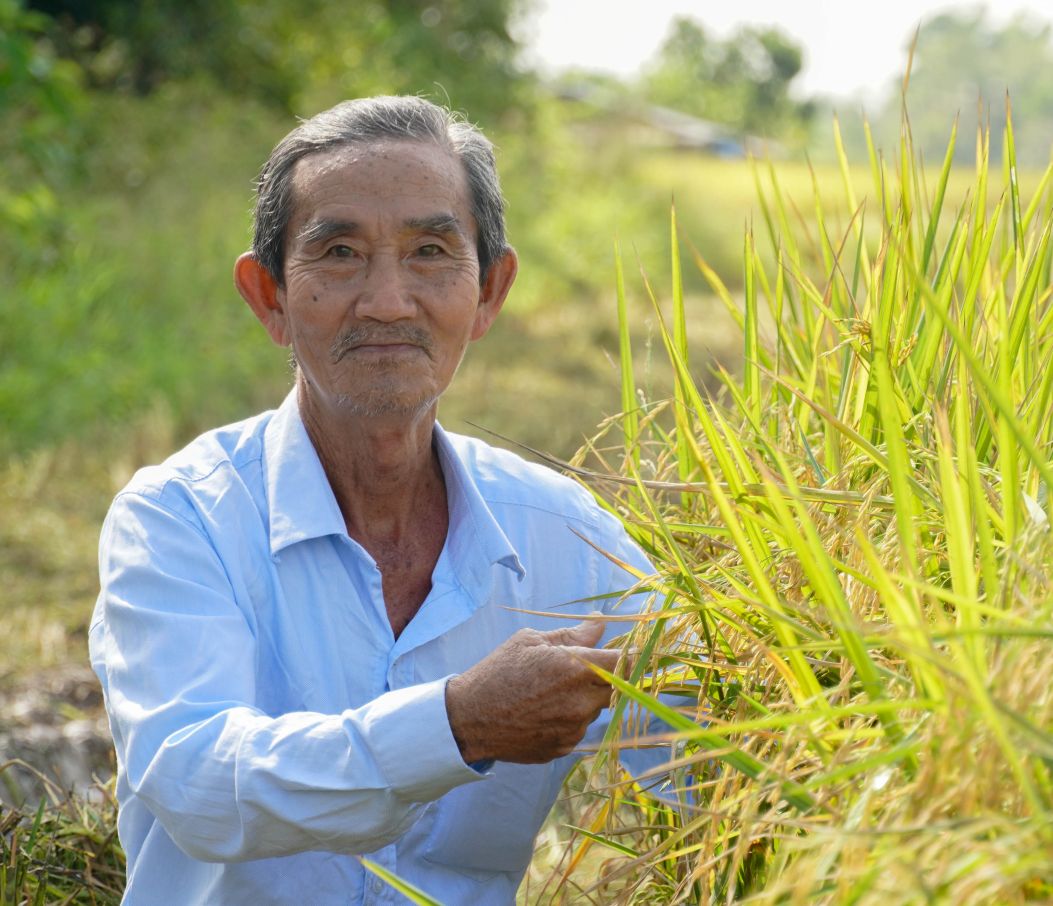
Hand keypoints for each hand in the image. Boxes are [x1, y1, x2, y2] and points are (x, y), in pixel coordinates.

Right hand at [445, 619, 620, 764]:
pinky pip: (578, 728)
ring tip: (551, 690)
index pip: (628, 663)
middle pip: (619, 688)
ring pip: (596, 709)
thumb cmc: (500, 671)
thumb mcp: (531, 641)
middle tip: (585, 669)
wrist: (470, 718)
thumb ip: (572, 635)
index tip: (636, 652)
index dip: (635, 657)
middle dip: (611, 677)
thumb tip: (601, 624)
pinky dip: (569, 717)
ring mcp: (574, 728)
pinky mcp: (564, 747)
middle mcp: (582, 702)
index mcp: (577, 669)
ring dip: (586, 698)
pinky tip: (542, 710)